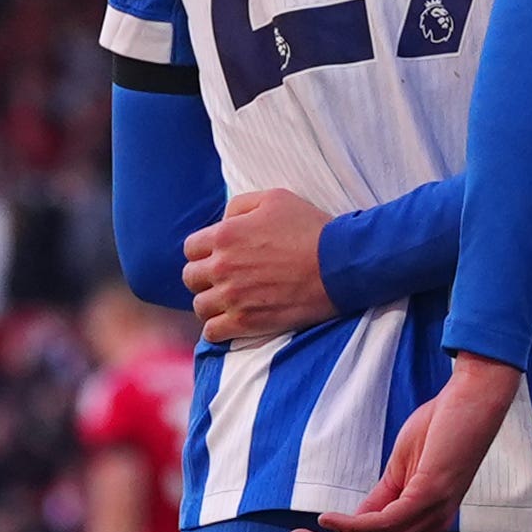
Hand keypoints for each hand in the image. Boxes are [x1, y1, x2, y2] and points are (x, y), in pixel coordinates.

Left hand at [185, 185, 339, 344]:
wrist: (340, 265)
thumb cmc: (311, 229)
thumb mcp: (275, 199)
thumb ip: (240, 206)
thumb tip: (223, 221)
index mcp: (225, 235)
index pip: (191, 248)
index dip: (204, 252)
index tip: (219, 257)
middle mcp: (222, 266)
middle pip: (191, 278)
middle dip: (204, 278)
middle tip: (225, 280)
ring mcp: (232, 297)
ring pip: (200, 306)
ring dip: (212, 304)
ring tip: (230, 303)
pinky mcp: (246, 322)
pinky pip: (212, 332)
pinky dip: (218, 329)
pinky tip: (232, 323)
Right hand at [285, 354, 518, 531]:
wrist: (476, 398)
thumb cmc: (440, 429)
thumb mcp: (401, 472)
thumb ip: (378, 502)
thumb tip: (348, 529)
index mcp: (423, 528)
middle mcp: (430, 530)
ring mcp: (432, 515)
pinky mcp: (430, 494)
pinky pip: (383, 522)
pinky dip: (350, 526)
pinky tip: (324, 520)